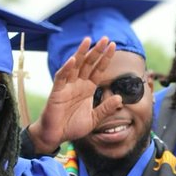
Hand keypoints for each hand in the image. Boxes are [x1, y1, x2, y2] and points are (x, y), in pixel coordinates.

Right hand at [27, 37, 120, 152]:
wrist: (56, 136)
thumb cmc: (72, 127)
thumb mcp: (94, 119)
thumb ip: (105, 108)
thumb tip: (119, 98)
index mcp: (87, 88)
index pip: (98, 70)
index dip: (105, 58)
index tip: (113, 46)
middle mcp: (78, 84)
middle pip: (88, 64)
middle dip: (97, 51)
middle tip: (106, 39)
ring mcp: (67, 86)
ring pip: (75, 66)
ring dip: (81, 53)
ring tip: (88, 40)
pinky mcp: (57, 92)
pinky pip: (62, 78)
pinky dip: (67, 68)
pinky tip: (73, 60)